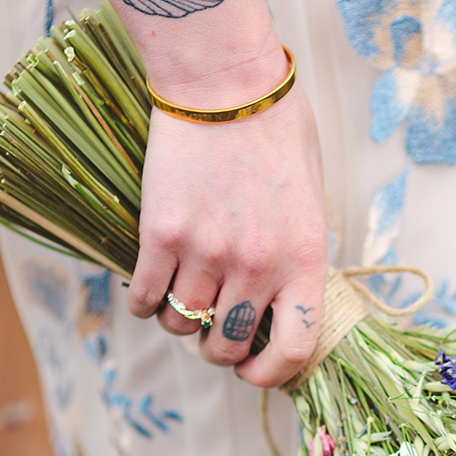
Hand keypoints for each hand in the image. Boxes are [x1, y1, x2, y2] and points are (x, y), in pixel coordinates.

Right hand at [126, 52, 327, 388]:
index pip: (294, 349)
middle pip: (229, 345)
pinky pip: (147, 298)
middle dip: (218, 348)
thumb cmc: (276, 130)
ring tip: (182, 296)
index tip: (253, 370)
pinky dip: (145, 303)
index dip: (270, 374)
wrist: (224, 81)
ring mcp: (209, 252)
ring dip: (180, 320)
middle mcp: (259, 265)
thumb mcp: (310, 199)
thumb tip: (282, 303)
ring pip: (184, 324)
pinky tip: (149, 288)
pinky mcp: (163, 234)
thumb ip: (298, 255)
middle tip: (212, 328)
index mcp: (306, 259)